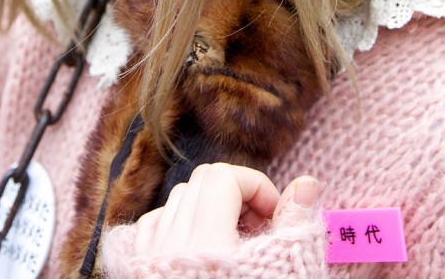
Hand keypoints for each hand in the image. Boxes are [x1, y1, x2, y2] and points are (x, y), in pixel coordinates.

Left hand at [134, 162, 318, 258]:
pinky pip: (150, 228)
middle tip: (259, 228)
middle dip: (236, 194)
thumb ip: (292, 222)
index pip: (223, 176)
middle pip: (200, 181)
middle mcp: (170, 246)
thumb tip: (307, 182)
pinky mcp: (137, 269)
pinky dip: (175, 227)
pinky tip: (198, 249)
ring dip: (207, 209)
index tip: (275, 215)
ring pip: (175, 201)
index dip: (256, 186)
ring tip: (233, 243)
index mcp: (206, 241)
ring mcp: (149, 258)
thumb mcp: (281, 264)